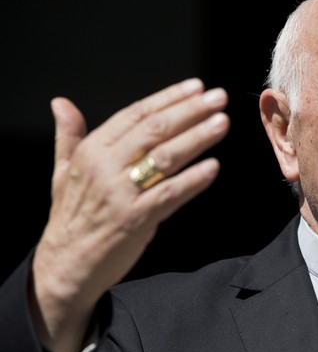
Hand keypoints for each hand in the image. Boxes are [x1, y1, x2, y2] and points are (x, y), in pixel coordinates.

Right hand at [29, 78, 229, 351]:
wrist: (64, 266)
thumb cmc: (70, 217)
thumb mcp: (62, 172)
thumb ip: (68, 136)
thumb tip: (60, 102)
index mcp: (91, 151)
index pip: (135, 114)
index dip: (168, 97)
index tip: (196, 86)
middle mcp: (105, 166)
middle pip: (155, 130)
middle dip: (190, 110)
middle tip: (219, 97)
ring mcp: (120, 193)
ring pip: (166, 157)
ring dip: (198, 137)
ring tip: (222, 122)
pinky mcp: (135, 219)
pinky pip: (170, 194)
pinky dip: (193, 180)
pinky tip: (213, 167)